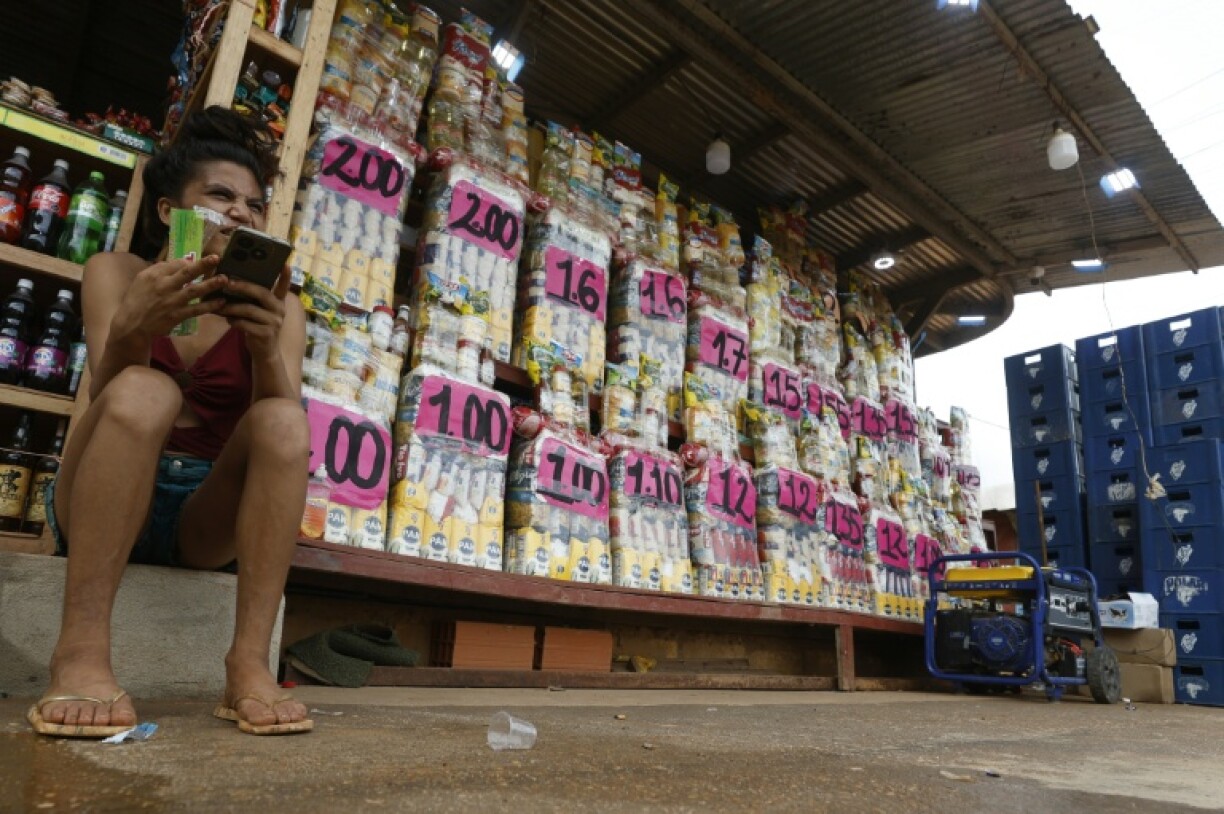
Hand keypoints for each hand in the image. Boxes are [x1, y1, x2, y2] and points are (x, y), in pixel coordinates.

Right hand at [112, 256, 228, 340]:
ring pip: (194, 291)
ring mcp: (172, 301)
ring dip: (211, 285)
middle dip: (202, 265)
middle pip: (186, 273)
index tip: (200, 261)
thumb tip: (179, 262)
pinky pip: (196, 310)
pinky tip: (221, 302)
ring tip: (224, 279)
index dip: (190, 261)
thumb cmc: (137, 299)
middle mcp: (164, 286)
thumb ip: (160, 270)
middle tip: (217, 258)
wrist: (132, 324)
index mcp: (154, 275)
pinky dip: (209, 306)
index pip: (176, 264)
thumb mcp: (142, 280)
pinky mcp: (178, 315)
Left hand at [216, 266, 291, 360]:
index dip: (285, 276)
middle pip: (262, 293)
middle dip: (243, 286)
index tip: (286, 264)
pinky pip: (245, 323)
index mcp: (278, 301)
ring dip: (231, 307)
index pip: (283, 286)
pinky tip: (228, 321)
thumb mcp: (258, 311)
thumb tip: (229, 283)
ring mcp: (274, 322)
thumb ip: (252, 299)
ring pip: (249, 309)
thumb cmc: (258, 326)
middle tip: (227, 282)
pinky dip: (234, 321)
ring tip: (219, 306)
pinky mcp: (266, 333)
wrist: (264, 351)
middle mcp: (279, 310)